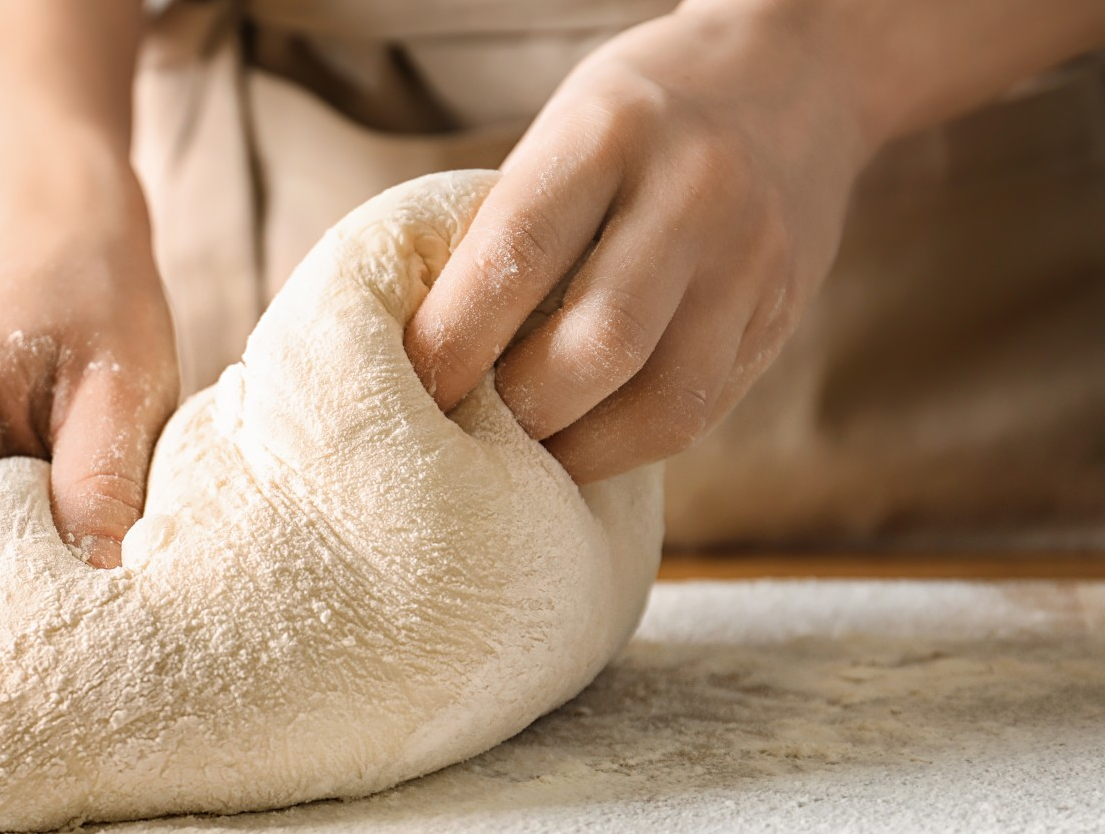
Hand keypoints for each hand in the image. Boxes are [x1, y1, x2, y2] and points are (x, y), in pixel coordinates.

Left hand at [405, 2, 876, 482]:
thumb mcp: (564, 134)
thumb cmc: (635, 117)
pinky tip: (581, 446)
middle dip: (518, 409)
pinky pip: (702, 408)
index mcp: (609, 132)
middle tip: (462, 433)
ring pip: (663, 399)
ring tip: (521, 458)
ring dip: (579, 449)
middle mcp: (692, 193)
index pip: (515, 257)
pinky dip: (630, 443)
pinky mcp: (783, 312)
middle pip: (597, 344)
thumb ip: (510, 228)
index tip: (409, 387)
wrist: (793, 73)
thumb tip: (428, 351)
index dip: (453, 341)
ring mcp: (751, 259)